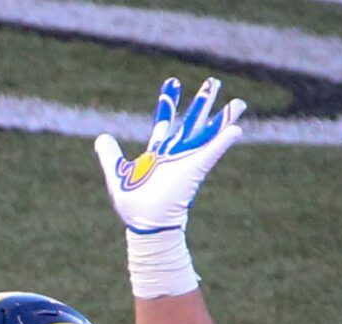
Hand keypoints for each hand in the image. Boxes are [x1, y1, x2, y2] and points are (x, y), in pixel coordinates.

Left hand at [94, 77, 244, 233]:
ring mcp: (187, 159)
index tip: (172, 82)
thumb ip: (110, 155)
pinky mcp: (195, 168)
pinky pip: (212, 151)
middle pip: (192, 121)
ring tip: (239, 102)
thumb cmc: (133, 204)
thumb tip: (102, 137)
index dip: (169, 101)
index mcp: (158, 151)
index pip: (165, 120)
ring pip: (208, 132)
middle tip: (213, 81)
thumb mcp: (117, 173)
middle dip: (202, 101)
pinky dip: (223, 141)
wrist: (145, 223)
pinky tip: (237, 129)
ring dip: (223, 117)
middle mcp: (175, 153)